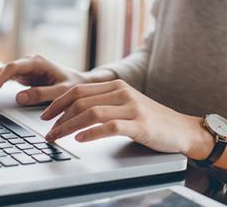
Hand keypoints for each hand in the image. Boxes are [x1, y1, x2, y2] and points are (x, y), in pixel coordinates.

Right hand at [0, 55, 86, 105]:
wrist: (80, 82)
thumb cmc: (73, 86)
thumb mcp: (61, 91)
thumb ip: (42, 94)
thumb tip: (19, 98)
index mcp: (37, 62)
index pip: (12, 68)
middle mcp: (28, 62)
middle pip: (2, 71)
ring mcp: (25, 68)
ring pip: (0, 74)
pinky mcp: (23, 74)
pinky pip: (3, 77)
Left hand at [41, 79, 213, 157]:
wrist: (181, 129)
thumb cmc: (150, 119)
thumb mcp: (126, 104)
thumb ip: (105, 103)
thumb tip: (74, 112)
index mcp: (116, 86)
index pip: (79, 90)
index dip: (58, 102)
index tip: (45, 115)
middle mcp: (122, 92)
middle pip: (81, 100)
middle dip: (58, 116)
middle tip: (47, 131)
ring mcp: (132, 107)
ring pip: (91, 112)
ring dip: (69, 126)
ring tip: (57, 137)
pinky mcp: (140, 124)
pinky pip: (110, 127)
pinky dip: (91, 133)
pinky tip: (80, 139)